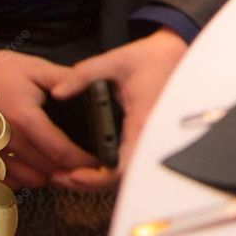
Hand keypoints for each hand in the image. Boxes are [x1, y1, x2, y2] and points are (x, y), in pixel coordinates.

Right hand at [0, 41, 97, 189]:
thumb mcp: (35, 68)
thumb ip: (65, 79)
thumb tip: (94, 88)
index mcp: (24, 118)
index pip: (60, 151)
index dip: (82, 161)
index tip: (97, 163)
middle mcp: (6, 141)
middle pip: (46, 170)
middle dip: (69, 170)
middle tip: (83, 163)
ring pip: (27, 180)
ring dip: (46, 175)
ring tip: (58, 163)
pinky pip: (5, 182)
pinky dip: (22, 178)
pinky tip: (31, 164)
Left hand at [48, 29, 187, 189]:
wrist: (177, 53)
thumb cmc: (153, 58)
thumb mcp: (116, 60)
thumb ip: (84, 74)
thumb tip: (58, 90)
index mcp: (142, 123)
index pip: (120, 166)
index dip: (96, 178)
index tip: (74, 174)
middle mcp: (149, 136)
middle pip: (120, 178)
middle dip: (89, 183)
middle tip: (62, 177)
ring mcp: (150, 138)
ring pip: (125, 173)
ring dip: (99, 177)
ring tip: (71, 172)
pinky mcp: (147, 136)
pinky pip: (130, 161)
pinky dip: (110, 168)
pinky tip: (93, 162)